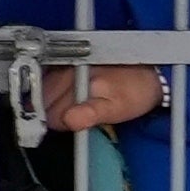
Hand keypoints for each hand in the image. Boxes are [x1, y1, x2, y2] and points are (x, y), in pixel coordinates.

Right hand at [38, 65, 169, 133]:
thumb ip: (90, 115)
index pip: (52, 114)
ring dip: (48, 103)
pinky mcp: (65, 64)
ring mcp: (65, 67)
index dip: (59, 125)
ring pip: (42, 92)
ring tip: (68, 107)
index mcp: (80, 83)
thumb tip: (68, 120)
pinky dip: (49, 92)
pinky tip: (63, 96)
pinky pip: (46, 81)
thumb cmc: (134, 93)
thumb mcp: (116, 110)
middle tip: (71, 118)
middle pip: (42, 102)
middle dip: (51, 115)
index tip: (70, 126)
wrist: (147, 74)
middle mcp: (68, 72)